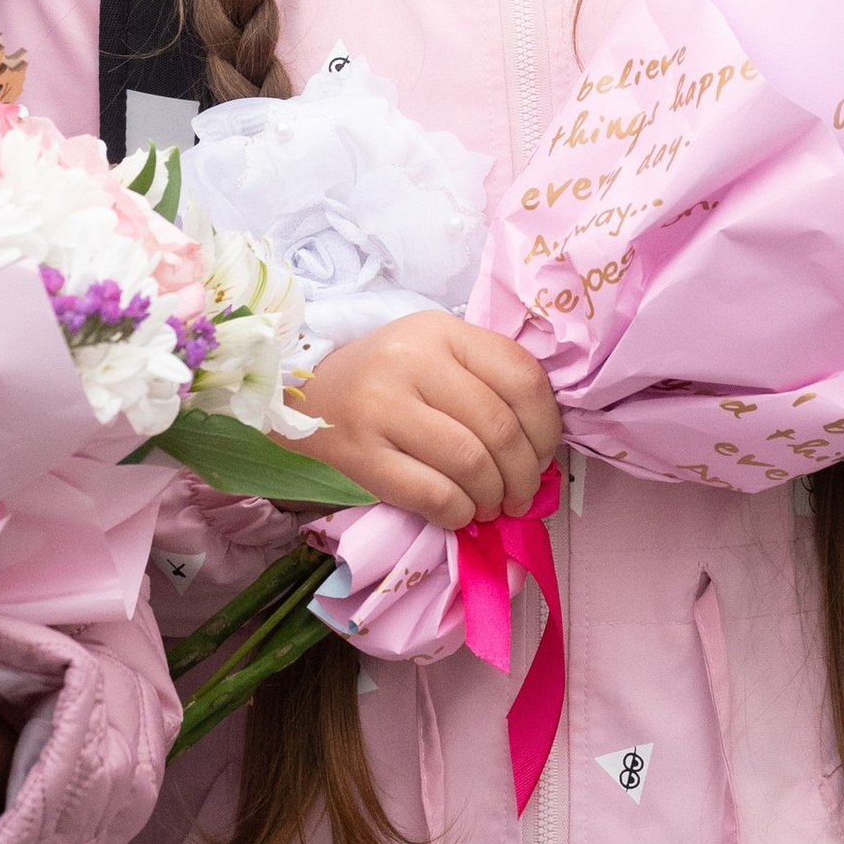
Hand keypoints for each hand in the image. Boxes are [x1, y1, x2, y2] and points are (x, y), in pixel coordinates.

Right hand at [295, 312, 559, 530]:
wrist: (296, 401)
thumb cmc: (381, 380)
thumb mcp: (431, 355)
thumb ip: (484, 379)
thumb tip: (541, 443)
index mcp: (440, 331)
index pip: (521, 376)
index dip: (546, 426)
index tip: (543, 455)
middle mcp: (412, 360)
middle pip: (499, 427)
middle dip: (523, 475)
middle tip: (520, 496)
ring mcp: (382, 407)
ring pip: (471, 463)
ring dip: (492, 497)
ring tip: (489, 506)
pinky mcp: (360, 455)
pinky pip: (433, 494)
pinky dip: (458, 512)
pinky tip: (458, 513)